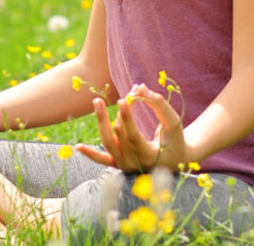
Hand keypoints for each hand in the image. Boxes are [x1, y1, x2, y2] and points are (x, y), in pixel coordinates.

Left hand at [74, 83, 191, 172]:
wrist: (175, 159)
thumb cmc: (176, 139)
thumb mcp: (174, 122)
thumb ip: (159, 105)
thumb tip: (141, 88)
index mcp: (150, 156)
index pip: (133, 136)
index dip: (127, 117)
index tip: (124, 99)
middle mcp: (134, 164)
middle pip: (119, 135)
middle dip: (118, 113)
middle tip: (112, 96)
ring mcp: (124, 166)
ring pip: (109, 142)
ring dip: (103, 121)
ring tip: (97, 102)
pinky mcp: (118, 164)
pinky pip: (101, 159)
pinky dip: (90, 153)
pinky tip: (78, 146)